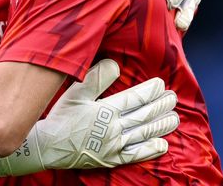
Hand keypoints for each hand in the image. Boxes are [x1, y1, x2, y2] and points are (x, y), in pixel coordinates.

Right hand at [0, 59, 178, 176]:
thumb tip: (115, 64)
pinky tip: (162, 144)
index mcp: (106, 110)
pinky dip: (150, 150)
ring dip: (161, 125)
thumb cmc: (61, 117)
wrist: (48, 145)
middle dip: (160, 106)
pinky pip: (136, 155)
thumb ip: (96, 77)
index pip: (134, 99)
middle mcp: (114, 128)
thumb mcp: (76, 92)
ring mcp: (114, 145)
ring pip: (143, 133)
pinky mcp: (111, 159)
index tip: (161, 84)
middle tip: (173, 98)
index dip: (150, 91)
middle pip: (143, 115)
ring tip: (174, 117)